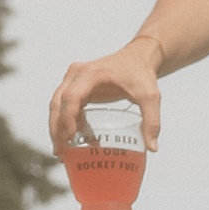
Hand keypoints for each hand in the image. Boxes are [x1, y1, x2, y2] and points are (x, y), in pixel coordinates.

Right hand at [49, 39, 162, 159]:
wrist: (139, 58)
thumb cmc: (142, 73)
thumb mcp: (150, 96)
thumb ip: (152, 121)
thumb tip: (152, 148)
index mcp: (91, 74)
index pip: (71, 96)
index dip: (68, 118)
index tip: (70, 137)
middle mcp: (78, 75)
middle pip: (58, 103)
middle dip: (56, 129)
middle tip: (61, 152)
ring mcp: (75, 80)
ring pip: (57, 105)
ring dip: (58, 128)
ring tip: (63, 152)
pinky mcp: (78, 88)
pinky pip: (67, 107)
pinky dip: (69, 123)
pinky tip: (77, 139)